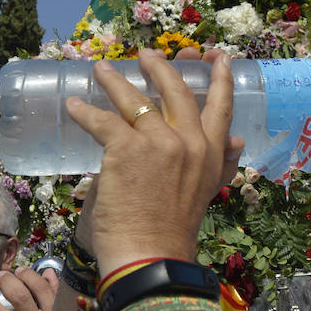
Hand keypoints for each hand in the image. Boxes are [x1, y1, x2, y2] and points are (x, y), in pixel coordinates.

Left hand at [65, 49, 235, 270]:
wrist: (151, 256)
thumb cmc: (172, 231)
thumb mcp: (206, 192)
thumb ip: (220, 165)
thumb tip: (237, 141)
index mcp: (211, 154)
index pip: (221, 107)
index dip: (220, 79)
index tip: (217, 57)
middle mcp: (190, 143)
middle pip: (175, 91)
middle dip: (160, 67)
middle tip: (146, 54)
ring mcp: (159, 143)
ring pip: (135, 99)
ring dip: (115, 80)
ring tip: (100, 69)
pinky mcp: (126, 149)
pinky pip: (103, 121)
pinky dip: (84, 112)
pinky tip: (73, 106)